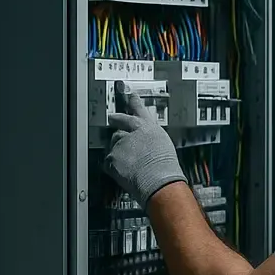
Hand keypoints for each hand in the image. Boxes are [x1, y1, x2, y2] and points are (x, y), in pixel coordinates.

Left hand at [104, 81, 185, 205]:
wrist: (158, 179)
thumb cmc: (166, 166)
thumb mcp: (164, 144)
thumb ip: (152, 138)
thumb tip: (147, 140)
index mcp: (149, 127)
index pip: (139, 109)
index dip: (133, 102)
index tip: (131, 96)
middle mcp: (133, 132)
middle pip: (120, 122)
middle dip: (116, 119)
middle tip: (113, 118)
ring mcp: (120, 143)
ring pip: (113, 142)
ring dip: (117, 148)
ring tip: (127, 160)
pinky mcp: (111, 157)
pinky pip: (108, 160)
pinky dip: (113, 165)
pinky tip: (122, 170)